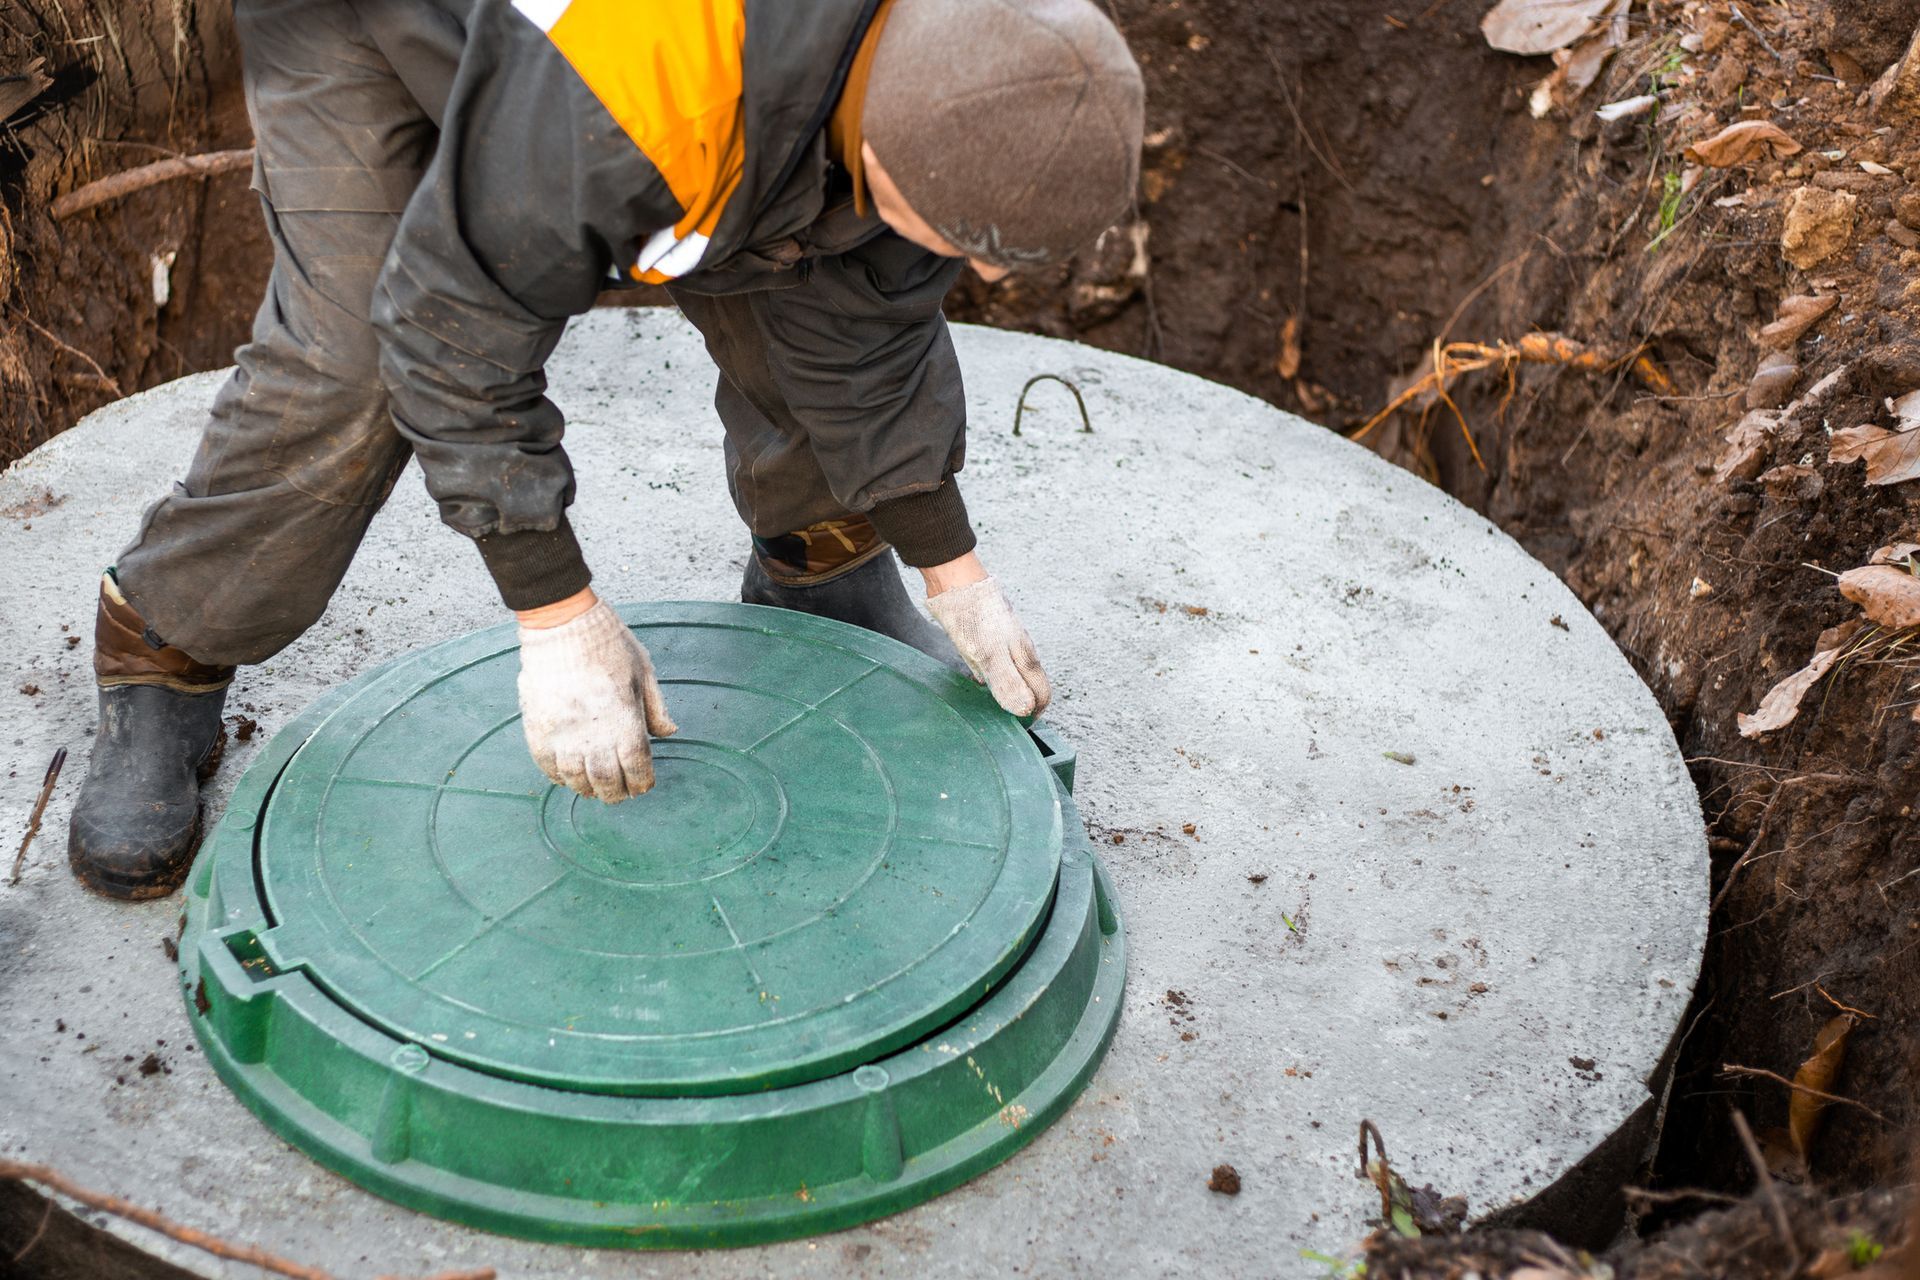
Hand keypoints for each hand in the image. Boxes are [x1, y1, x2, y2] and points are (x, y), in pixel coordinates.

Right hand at [516, 597, 676, 801]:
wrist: (562, 625)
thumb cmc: (608, 644)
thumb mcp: (643, 671)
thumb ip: (656, 707)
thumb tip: (670, 733)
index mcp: (624, 719)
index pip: (636, 766)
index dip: (641, 781)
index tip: (643, 786)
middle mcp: (593, 733)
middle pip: (606, 780)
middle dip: (616, 793)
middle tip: (619, 795)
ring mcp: (563, 733)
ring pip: (576, 778)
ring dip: (587, 789)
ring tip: (594, 790)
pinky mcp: (538, 728)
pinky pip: (547, 765)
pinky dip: (559, 777)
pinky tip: (568, 777)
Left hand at [925, 575, 1050, 716]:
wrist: (958, 584)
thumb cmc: (974, 619)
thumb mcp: (989, 656)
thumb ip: (1008, 683)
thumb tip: (1025, 710)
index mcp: (1025, 657)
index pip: (1041, 693)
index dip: (1033, 712)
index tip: (1018, 726)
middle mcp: (1020, 650)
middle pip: (1029, 684)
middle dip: (1020, 703)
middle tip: (1001, 717)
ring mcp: (1006, 642)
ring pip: (1013, 674)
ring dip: (1005, 690)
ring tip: (989, 700)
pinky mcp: (992, 636)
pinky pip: (997, 663)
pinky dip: (991, 676)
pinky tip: (976, 676)